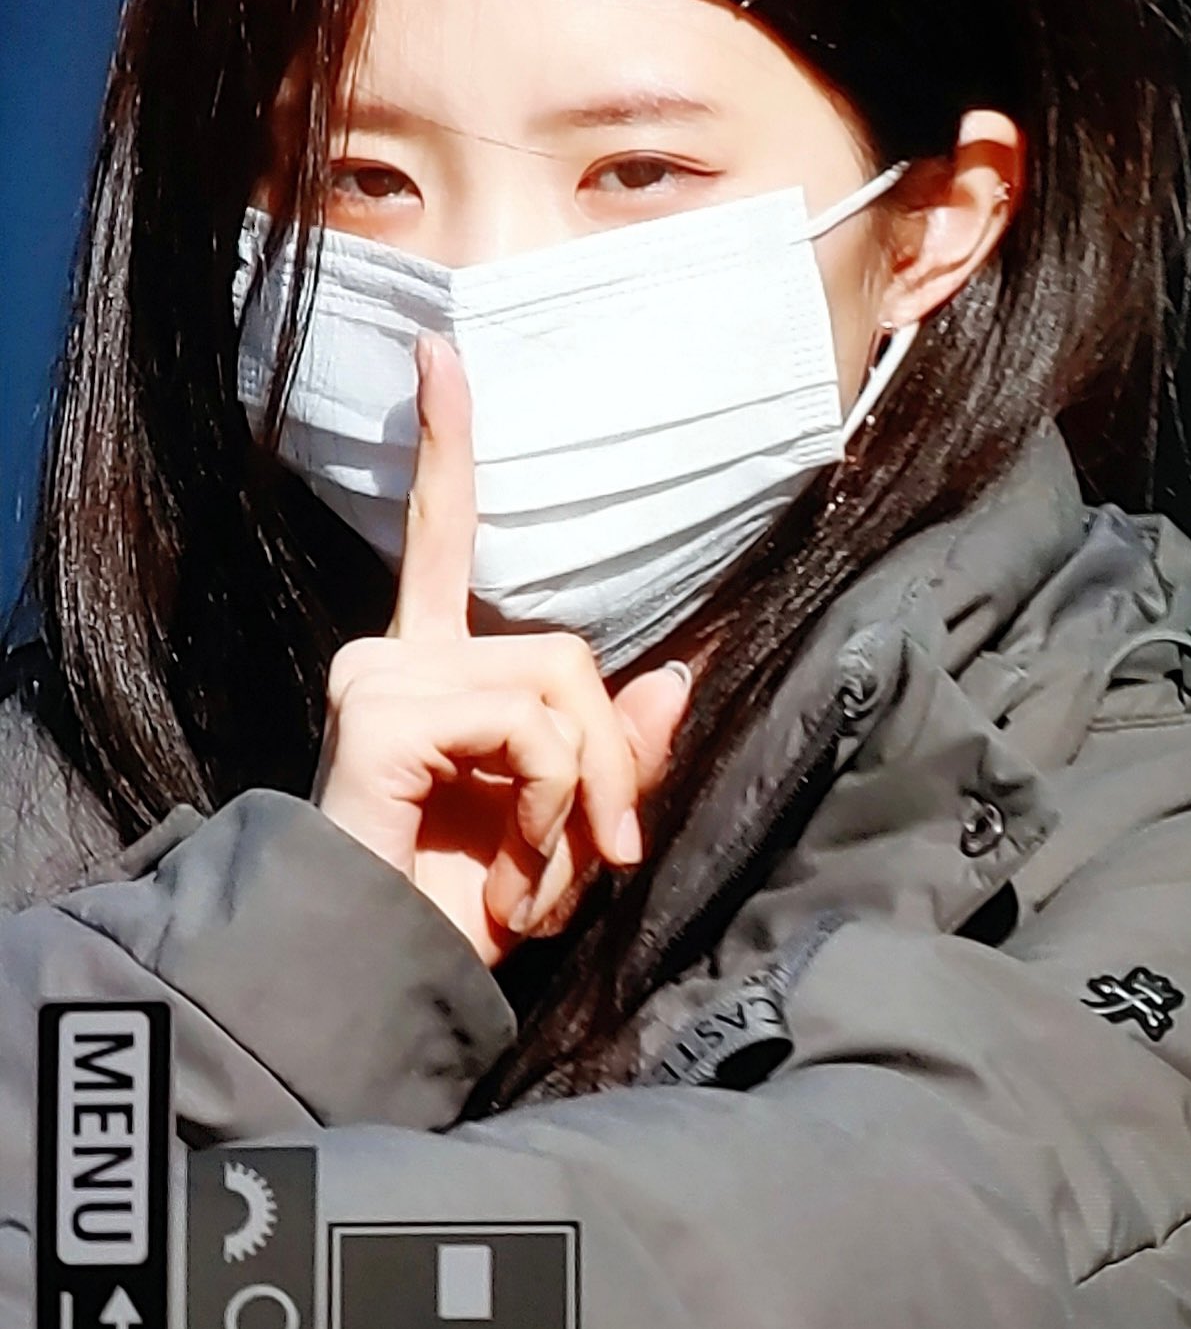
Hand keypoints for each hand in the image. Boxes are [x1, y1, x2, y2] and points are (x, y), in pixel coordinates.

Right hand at [311, 330, 693, 966]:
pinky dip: (550, 803)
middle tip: (602, 854)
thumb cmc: (463, 908)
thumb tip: (673, 678)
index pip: (442, 535)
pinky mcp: (385, 708)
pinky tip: (513, 872)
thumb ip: (615, 752)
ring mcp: (382, 674)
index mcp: (432, 665)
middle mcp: (394, 653)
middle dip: (608, 757)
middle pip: (566, 651)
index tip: (444, 352)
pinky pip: (529, 726)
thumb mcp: (565, 827)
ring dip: (580, 793)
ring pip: (558, 685)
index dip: (446, 444)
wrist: (379, 977)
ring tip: (543, 875)